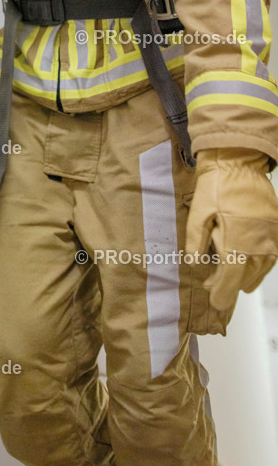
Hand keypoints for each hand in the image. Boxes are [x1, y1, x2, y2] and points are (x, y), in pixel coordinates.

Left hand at [186, 147, 277, 309]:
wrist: (239, 162)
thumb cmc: (216, 184)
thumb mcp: (198, 212)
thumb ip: (195, 241)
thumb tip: (195, 263)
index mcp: (237, 242)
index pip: (230, 280)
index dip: (221, 294)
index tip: (215, 303)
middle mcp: (259, 244)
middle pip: (245, 277)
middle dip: (229, 284)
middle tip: (213, 284)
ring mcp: (272, 238)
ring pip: (261, 269)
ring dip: (245, 276)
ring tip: (229, 276)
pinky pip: (271, 256)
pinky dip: (259, 263)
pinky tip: (248, 262)